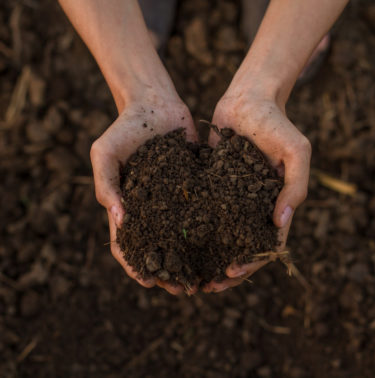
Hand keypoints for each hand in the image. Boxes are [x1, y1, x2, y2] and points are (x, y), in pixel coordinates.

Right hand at [90, 92, 197, 294]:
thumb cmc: (124, 127)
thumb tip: (120, 220)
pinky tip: (224, 242)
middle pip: (158, 246)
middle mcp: (152, 206)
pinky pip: (202, 210)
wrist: (155, 103)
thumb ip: (106, 185)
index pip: (127, 243)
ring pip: (183, 235)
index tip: (149, 281)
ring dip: (191, 258)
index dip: (135, 265)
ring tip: (205, 276)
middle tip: (182, 288)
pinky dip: (210, 229)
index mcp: (127, 204)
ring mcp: (174, 198)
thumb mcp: (105, 154)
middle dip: (168, 270)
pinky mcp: (195, 185)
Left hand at [203, 92, 310, 292]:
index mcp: (275, 204)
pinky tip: (178, 241)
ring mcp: (232, 197)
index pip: (266, 243)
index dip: (252, 263)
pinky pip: (204, 210)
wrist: (247, 99)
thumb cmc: (276, 123)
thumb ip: (295, 185)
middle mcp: (253, 205)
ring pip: (221, 234)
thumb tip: (281, 223)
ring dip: (209, 255)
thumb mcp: (297, 151)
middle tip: (208, 286)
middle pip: (241, 245)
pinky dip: (195, 228)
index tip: (232, 275)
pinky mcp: (212, 185)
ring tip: (192, 273)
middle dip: (227, 268)